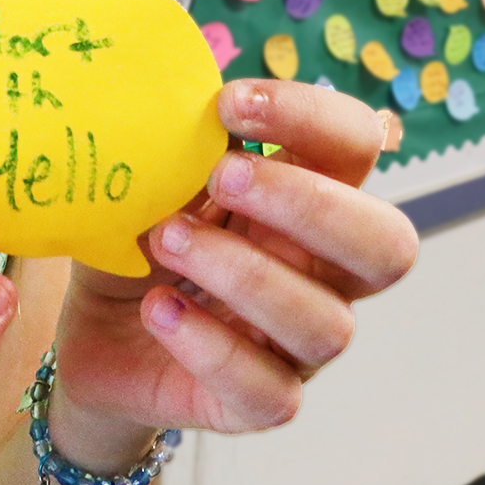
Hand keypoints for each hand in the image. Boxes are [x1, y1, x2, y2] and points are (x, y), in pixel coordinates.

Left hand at [48, 80, 416, 445]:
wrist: (97, 332)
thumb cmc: (143, 238)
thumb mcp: (153, 177)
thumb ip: (174, 136)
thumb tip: (167, 82)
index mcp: (310, 196)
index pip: (358, 145)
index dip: (312, 117)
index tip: (230, 104)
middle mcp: (324, 271)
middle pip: (388, 246)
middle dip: (309, 204)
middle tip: (223, 176)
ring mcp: (299, 344)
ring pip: (326, 323)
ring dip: (243, 272)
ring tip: (165, 239)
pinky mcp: (259, 401)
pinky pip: (269, 391)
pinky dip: (210, 346)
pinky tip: (159, 309)